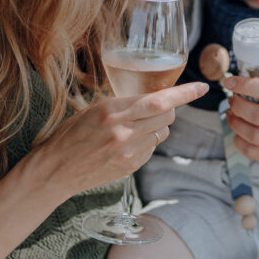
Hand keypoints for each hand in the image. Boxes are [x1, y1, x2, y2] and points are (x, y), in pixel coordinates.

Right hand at [30, 82, 207, 198]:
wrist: (55, 170)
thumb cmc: (71, 134)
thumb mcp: (94, 109)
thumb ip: (124, 104)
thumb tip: (153, 98)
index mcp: (112, 111)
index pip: (159, 100)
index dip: (184, 93)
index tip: (202, 88)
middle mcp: (123, 132)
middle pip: (167, 116)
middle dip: (168, 109)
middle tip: (154, 107)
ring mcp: (128, 153)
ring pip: (162, 133)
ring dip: (158, 126)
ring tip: (136, 126)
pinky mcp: (130, 168)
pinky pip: (152, 148)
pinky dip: (147, 142)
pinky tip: (129, 143)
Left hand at [223, 70, 258, 163]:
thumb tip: (250, 71)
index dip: (246, 85)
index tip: (230, 81)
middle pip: (257, 115)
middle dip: (237, 105)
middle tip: (232, 99)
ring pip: (253, 135)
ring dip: (235, 123)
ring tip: (231, 114)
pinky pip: (254, 152)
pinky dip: (240, 142)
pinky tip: (237, 134)